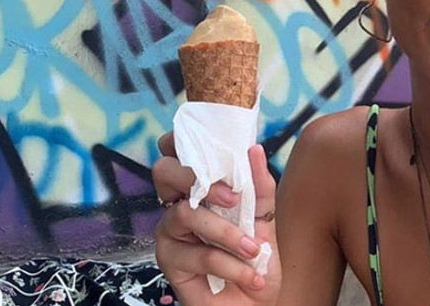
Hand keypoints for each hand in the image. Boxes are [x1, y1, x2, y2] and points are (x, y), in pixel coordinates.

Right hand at [153, 133, 280, 305]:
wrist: (257, 301)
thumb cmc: (256, 258)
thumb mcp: (265, 218)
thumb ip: (259, 186)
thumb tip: (253, 149)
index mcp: (198, 189)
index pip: (175, 153)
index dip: (178, 140)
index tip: (207, 143)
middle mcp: (176, 205)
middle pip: (163, 171)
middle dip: (200, 179)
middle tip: (233, 198)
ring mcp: (169, 234)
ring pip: (186, 213)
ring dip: (228, 234)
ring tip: (254, 251)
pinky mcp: (170, 263)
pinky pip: (200, 254)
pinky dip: (232, 266)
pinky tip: (251, 276)